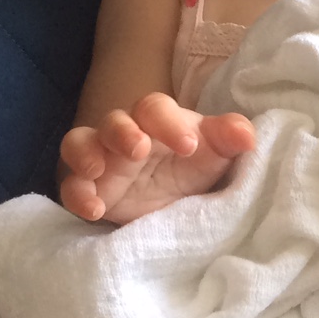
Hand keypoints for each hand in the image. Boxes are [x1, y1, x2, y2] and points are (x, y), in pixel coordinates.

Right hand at [59, 92, 254, 223]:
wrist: (174, 201)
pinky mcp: (88, 188)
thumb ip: (229, 138)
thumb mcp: (216, 155)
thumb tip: (247, 135)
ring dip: (85, 153)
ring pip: (79, 143)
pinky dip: (77, 195)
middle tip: (139, 149)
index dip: (168, 122)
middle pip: (114, 121)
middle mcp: (124, 134)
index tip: (188, 145)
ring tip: (97, 169)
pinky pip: (71, 186)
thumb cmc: (193, 166)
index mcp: (157, 121)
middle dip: (122, 132)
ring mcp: (101, 160)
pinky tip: (94, 209)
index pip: (155, 108)